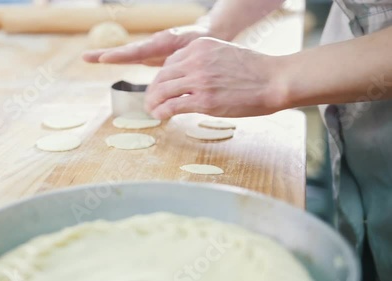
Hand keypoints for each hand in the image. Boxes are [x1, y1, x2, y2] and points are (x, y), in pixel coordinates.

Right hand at [82, 25, 209, 65]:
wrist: (205, 33)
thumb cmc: (199, 41)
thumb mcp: (193, 49)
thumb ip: (181, 58)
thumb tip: (169, 71)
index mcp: (161, 43)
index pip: (138, 51)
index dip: (121, 55)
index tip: (105, 57)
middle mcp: (152, 45)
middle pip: (125, 51)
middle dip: (106, 54)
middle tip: (86, 56)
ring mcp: (150, 50)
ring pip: (125, 53)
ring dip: (107, 55)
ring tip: (86, 57)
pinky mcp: (150, 54)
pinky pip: (131, 56)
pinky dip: (116, 57)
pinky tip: (102, 58)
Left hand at [144, 37, 287, 118]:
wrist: (275, 80)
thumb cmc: (256, 70)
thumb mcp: (225, 54)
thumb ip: (205, 62)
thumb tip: (192, 77)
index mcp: (200, 46)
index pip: (170, 62)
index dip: (162, 77)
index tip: (160, 86)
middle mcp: (196, 60)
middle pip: (162, 76)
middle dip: (153, 90)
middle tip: (151, 100)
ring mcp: (199, 80)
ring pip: (163, 90)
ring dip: (154, 102)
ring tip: (152, 110)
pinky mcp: (204, 100)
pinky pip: (173, 105)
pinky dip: (162, 111)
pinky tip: (160, 116)